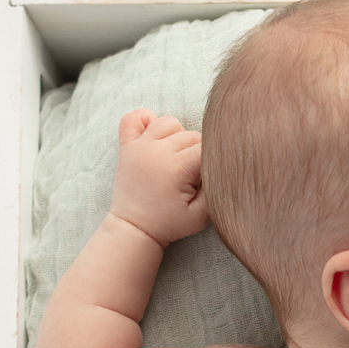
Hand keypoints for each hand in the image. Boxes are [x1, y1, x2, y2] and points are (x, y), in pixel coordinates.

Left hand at [108, 109, 207, 246]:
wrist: (134, 229)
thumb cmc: (169, 223)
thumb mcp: (203, 216)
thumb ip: (216, 189)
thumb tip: (222, 166)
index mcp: (178, 167)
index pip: (207, 148)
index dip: (212, 162)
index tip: (206, 178)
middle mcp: (158, 151)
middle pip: (191, 135)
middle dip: (197, 153)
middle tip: (191, 176)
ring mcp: (139, 146)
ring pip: (168, 122)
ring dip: (177, 136)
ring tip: (176, 157)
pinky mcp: (126, 146)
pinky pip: (133, 118)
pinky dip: (144, 120)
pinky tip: (153, 136)